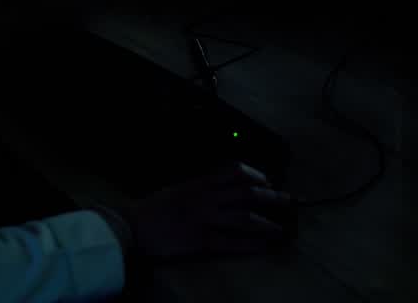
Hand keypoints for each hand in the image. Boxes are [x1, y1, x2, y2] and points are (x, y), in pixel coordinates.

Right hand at [124, 162, 292, 259]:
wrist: (131, 227)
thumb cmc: (152, 209)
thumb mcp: (178, 189)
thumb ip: (199, 187)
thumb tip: (220, 188)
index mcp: (199, 183)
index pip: (234, 171)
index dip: (256, 175)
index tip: (267, 180)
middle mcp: (205, 198)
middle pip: (246, 193)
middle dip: (270, 196)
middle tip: (286, 200)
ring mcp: (204, 220)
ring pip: (244, 218)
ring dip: (266, 222)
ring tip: (281, 227)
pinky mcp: (200, 241)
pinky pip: (231, 242)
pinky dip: (250, 244)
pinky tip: (263, 246)